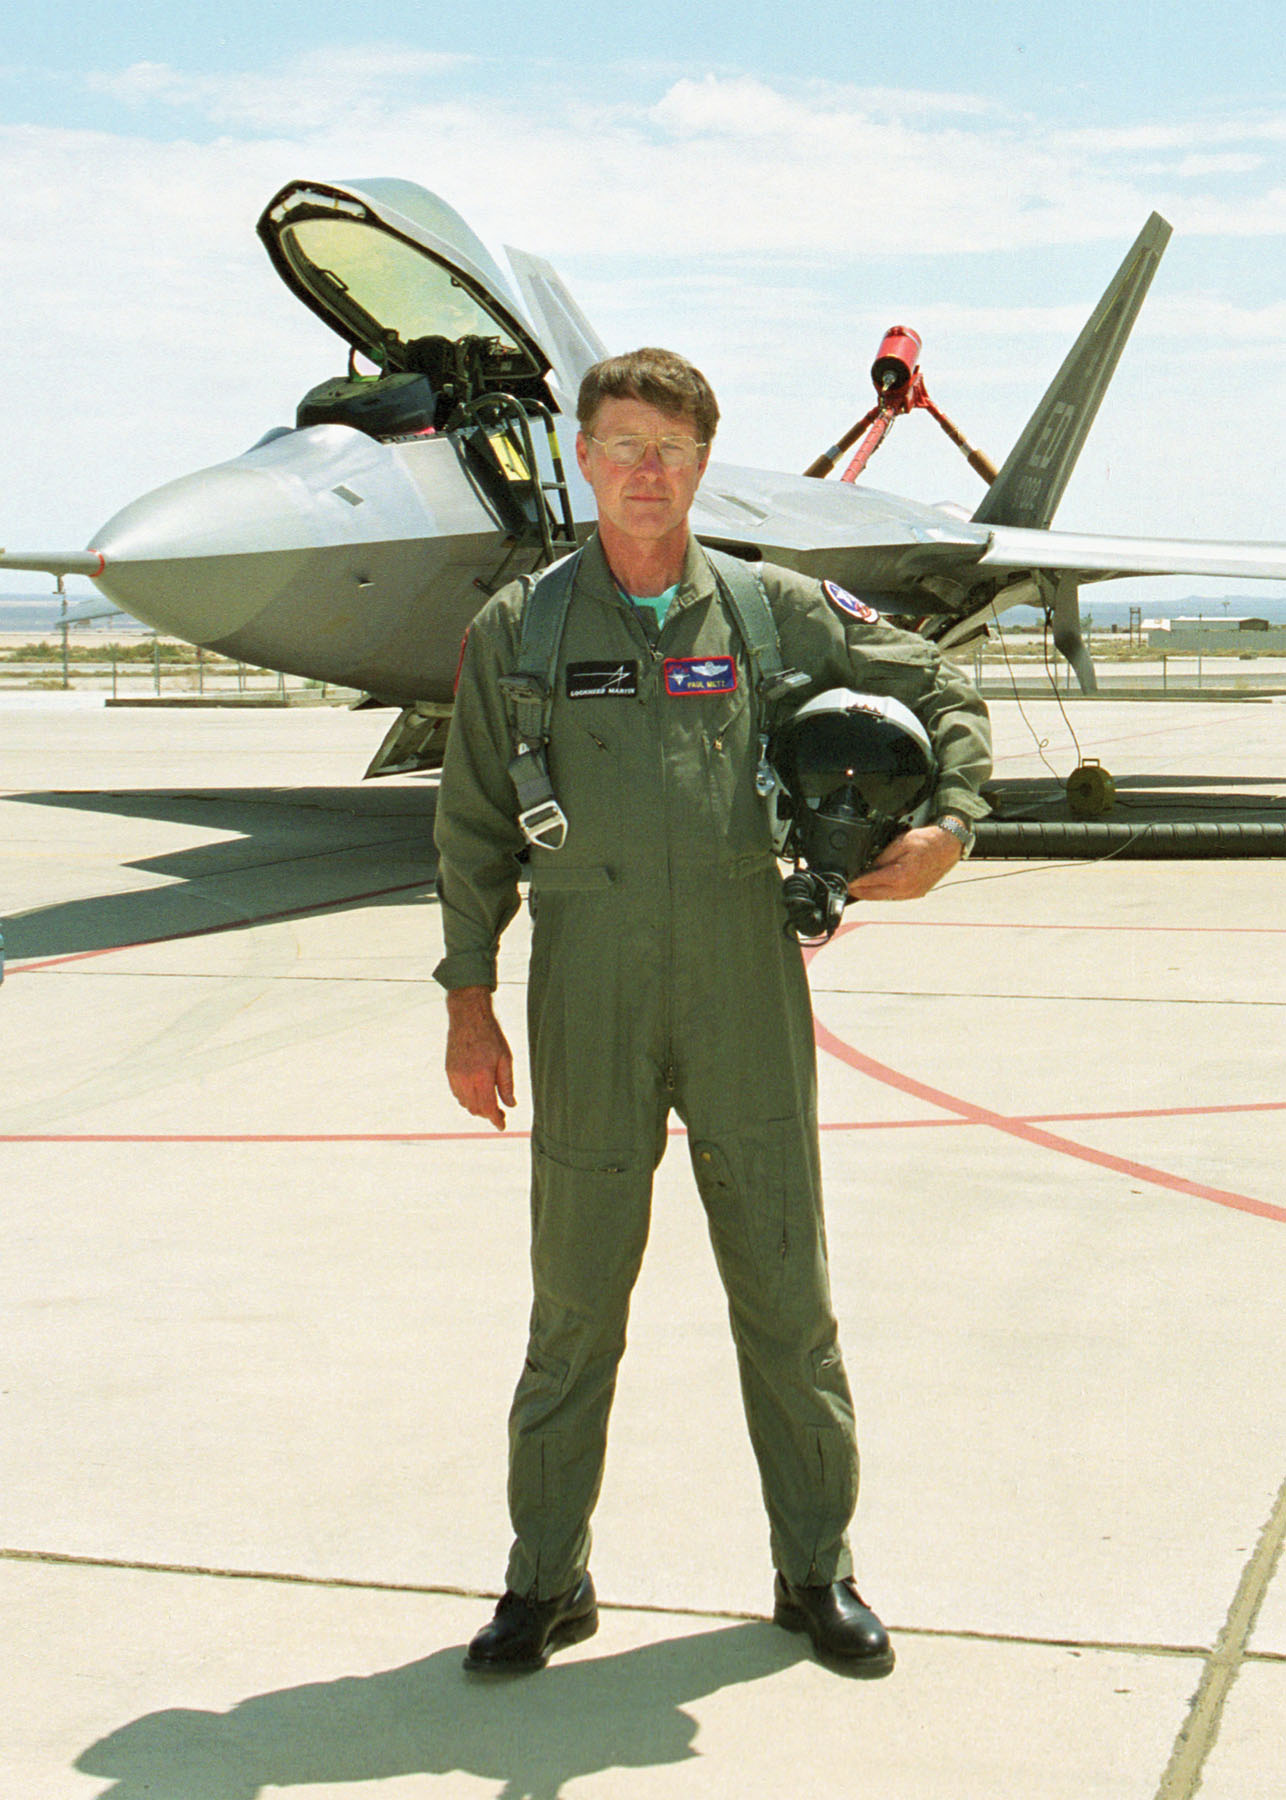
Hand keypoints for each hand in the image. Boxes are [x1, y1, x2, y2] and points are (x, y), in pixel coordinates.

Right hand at [445, 986, 515, 1129]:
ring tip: (489, 1102)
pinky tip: (476, 1092)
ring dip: (477, 1107)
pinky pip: (457, 1094)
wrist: (468, 1017)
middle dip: (488, 1114)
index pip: (488, 1108)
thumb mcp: (505, 1059)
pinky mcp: (449, 1071)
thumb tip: (510, 1104)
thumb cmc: (490, 1036)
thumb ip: (507, 1084)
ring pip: (465, 1103)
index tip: (502, 1126)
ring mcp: (455, 1076)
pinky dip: (467, 1098)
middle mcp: (465, 1079)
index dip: (495, 1120)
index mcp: (482, 1076)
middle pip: (475, 1109)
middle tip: (499, 1113)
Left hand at [847, 825, 962, 901]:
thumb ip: (882, 857)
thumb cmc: (927, 842)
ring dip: (870, 894)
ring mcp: (911, 893)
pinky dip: (883, 893)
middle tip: (847, 888)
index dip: (855, 883)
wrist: (948, 846)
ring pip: (884, 897)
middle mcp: (905, 889)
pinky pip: (894, 896)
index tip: (845, 883)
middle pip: (874, 895)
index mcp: (900, 876)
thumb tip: (867, 867)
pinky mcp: (916, 894)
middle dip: (859, 892)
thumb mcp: (900, 843)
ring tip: (859, 888)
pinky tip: (877, 887)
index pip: (870, 883)